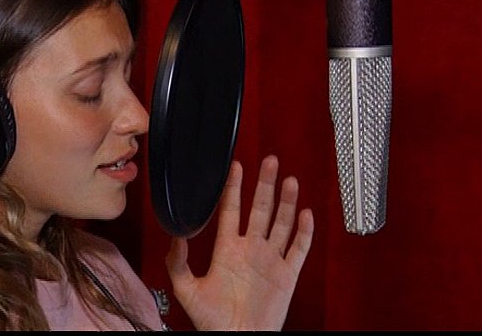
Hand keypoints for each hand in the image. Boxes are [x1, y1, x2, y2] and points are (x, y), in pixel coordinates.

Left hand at [165, 155, 313, 330]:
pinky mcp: (287, 275)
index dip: (234, 188)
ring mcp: (270, 260)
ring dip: (286, 201)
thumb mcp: (186, 290)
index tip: (236, 167)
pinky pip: (298, 249)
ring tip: (290, 180)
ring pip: (282, 223)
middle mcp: (250, 250)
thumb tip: (175, 236)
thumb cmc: (213, 322)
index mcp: (227, 250)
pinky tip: (306, 214)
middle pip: (260, 209)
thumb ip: (177, 263)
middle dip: (265, 184)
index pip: (231, 210)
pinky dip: (304, 232)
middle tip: (269, 161)